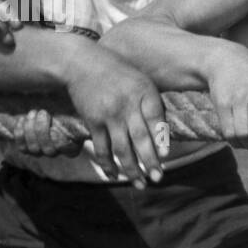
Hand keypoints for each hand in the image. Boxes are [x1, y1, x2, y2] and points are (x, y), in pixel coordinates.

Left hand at [9, 107, 83, 158]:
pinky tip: (22, 119)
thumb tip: (90, 131)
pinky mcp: (26, 149)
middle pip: (48, 150)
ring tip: (33, 112)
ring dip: (31, 129)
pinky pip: (22, 147)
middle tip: (42, 112)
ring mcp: (40, 152)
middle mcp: (56, 153)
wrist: (42, 117)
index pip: (67, 150)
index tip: (55, 129)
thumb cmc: (62, 118)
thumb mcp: (73, 120)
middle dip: (42, 130)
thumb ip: (80, 126)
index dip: (60, 142)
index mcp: (72, 148)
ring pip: (34, 149)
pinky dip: (20, 132)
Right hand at [65, 50, 167, 184]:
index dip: (161, 139)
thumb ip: (152, 104)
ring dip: (132, 169)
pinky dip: (108, 164)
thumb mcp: (141, 81)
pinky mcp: (93, 121)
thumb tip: (164, 136)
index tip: (166, 156)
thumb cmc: (118, 73)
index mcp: (144, 92)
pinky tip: (114, 175)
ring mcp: (109, 114)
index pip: (156, 118)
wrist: (82, 63)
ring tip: (141, 184)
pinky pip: (102, 147)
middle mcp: (127, 104)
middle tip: (158, 178)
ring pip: (122, 148)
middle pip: (141, 138)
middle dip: (150, 161)